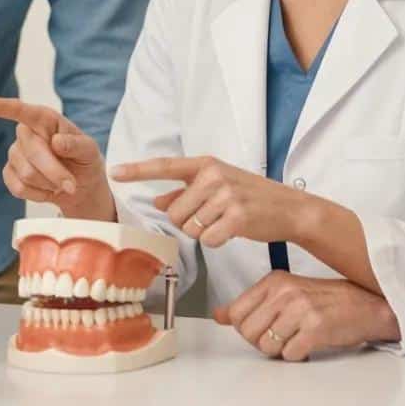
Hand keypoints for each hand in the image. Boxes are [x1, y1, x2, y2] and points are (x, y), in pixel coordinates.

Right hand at [0, 98, 114, 219]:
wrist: (80, 186)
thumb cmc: (84, 160)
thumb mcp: (90, 151)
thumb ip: (77, 145)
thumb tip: (57, 141)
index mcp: (45, 119)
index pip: (21, 110)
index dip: (0, 107)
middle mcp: (26, 133)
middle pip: (32, 153)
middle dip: (54, 172)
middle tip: (71, 184)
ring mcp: (15, 153)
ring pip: (26, 173)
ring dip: (49, 184)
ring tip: (61, 182)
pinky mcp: (10, 173)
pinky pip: (18, 188)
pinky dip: (38, 194)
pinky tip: (47, 190)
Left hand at [110, 155, 307, 246]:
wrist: (289, 208)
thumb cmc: (250, 195)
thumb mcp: (217, 185)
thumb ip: (185, 191)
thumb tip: (158, 200)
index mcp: (205, 164)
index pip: (164, 165)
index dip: (137, 170)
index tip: (115, 172)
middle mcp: (213, 175)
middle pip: (174, 211)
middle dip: (186, 221)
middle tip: (210, 215)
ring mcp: (225, 195)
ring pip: (189, 227)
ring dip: (202, 231)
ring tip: (223, 221)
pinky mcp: (237, 216)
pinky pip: (207, 239)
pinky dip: (216, 241)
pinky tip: (231, 231)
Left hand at [213, 271, 399, 360]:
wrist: (363, 305)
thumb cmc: (323, 300)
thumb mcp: (283, 293)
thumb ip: (250, 304)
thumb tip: (219, 315)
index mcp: (273, 281)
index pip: (237, 313)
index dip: (246, 329)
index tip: (260, 328)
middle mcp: (284, 292)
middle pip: (249, 332)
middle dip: (262, 341)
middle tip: (280, 336)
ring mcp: (299, 309)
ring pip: (267, 346)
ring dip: (280, 350)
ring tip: (295, 338)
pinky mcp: (315, 328)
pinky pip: (289, 354)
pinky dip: (297, 354)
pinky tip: (307, 343)